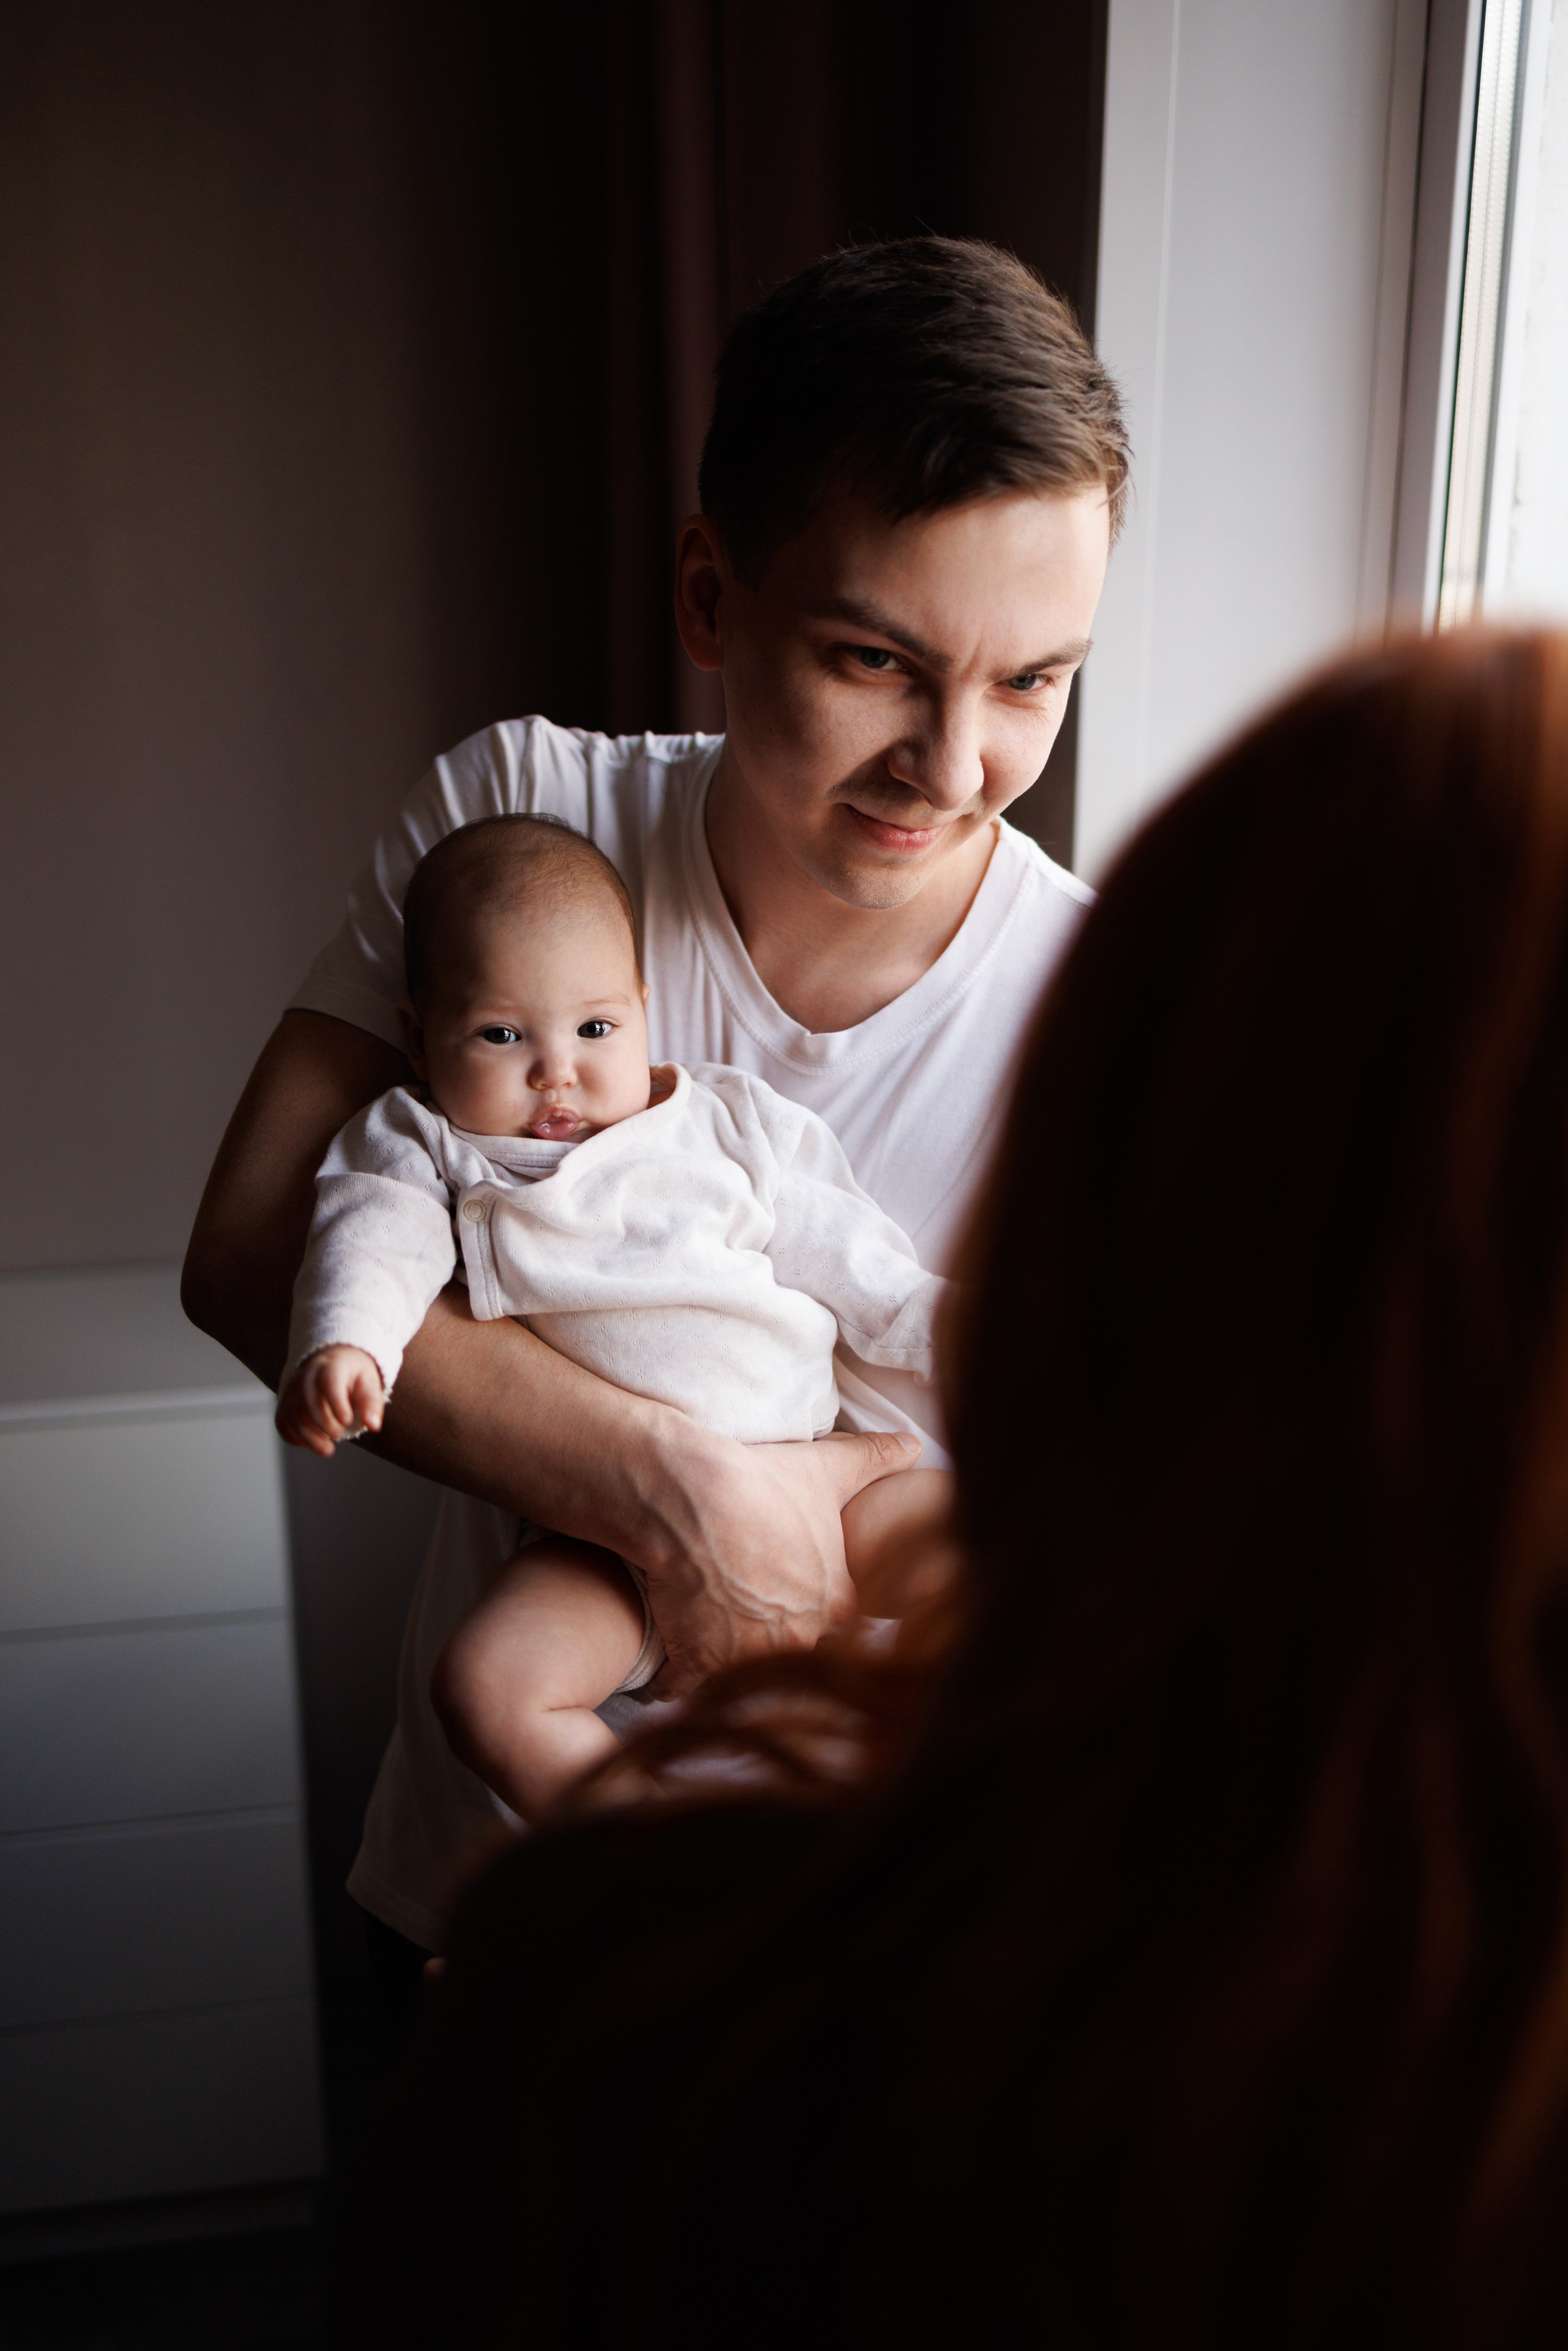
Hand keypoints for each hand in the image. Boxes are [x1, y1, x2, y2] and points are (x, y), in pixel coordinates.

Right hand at [275, 1345, 385, 1457]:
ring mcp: (292, 1390)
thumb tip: (373, 1425)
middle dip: (323, 1423)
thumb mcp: (368, 1382)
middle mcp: (306, 1376)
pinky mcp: (284, 1404)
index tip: (347, 1420)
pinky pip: (283, 1422)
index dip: (337, 1403)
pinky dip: (295, 1437)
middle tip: (339, 1435)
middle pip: (307, 1400)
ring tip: (327, 1449)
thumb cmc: (352, 1376)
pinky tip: (312, 1443)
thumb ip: (372, 1403)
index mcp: (331, 1366)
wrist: (329, 1364)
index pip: (329, 1381)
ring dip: (309, 1437)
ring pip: (292, 1414)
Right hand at [634, 1426, 919, 1695]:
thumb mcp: (829, 1467)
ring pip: (739, 1671)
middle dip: (766, 1635)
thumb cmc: (764, 1481)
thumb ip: (876, 1459)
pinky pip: (684, 1686)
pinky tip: (669, 1652)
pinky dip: (674, 1675)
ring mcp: (749, 1658)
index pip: (834, 1621)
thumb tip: (913, 1445)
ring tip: (703, 1624)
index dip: (805, 1603)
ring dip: (722, 1658)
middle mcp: (801, 1640)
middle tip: (737, 1601)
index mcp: (837, 1604)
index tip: (780, 1587)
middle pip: (787, 1649)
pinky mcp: (699, 1663)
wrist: (692, 1496)